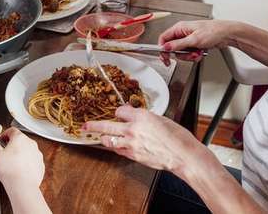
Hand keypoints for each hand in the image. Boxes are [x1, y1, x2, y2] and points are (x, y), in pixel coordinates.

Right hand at [0, 128, 43, 192]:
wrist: (22, 186)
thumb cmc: (10, 170)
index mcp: (20, 138)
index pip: (11, 130)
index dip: (4, 134)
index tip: (0, 141)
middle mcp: (31, 144)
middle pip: (20, 140)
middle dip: (11, 145)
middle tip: (4, 153)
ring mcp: (37, 154)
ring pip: (26, 150)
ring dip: (19, 154)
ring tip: (11, 164)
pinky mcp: (40, 164)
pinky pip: (31, 160)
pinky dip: (26, 163)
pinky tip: (18, 170)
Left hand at [82, 106, 199, 172]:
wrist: (183, 155)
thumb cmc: (177, 137)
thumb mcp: (161, 119)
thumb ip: (144, 117)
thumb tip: (135, 116)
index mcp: (141, 116)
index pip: (120, 111)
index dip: (119, 112)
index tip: (119, 114)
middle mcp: (132, 129)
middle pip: (106, 125)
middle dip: (93, 125)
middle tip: (85, 125)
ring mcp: (131, 143)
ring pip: (108, 140)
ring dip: (103, 138)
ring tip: (99, 137)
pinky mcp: (133, 156)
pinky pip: (117, 150)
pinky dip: (115, 147)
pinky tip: (114, 146)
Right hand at [157, 20, 236, 62]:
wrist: (227, 34)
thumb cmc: (213, 31)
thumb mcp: (194, 40)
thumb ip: (178, 44)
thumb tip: (165, 47)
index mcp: (180, 28)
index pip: (164, 38)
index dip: (163, 48)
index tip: (165, 57)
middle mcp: (182, 33)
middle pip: (172, 48)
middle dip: (181, 54)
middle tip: (189, 55)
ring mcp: (189, 39)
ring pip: (181, 52)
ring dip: (189, 55)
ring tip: (198, 52)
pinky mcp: (194, 44)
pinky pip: (189, 53)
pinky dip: (195, 55)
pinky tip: (201, 52)